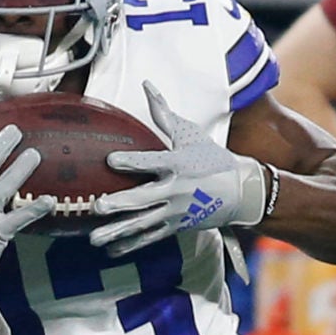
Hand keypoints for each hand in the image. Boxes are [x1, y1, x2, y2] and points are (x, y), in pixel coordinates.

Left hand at [93, 83, 269, 257]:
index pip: (151, 162)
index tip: (110, 160)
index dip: (131, 162)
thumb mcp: (190, 134)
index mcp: (178, 164)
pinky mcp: (176, 226)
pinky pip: (150, 237)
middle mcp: (175, 190)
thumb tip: (147, 85)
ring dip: (118, 232)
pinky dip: (131, 244)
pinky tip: (111, 250)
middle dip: (120, 204)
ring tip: (95, 239)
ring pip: (143, 224)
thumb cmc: (212, 158)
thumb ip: (164, 113)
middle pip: (144, 198)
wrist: (241, 191)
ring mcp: (175, 211)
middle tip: (97, 207)